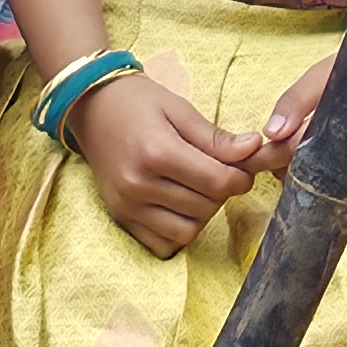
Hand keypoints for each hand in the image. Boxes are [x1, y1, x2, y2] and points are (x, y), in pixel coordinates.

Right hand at [69, 68, 260, 256]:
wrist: (91, 107)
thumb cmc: (138, 103)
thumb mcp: (180, 109)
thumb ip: (215, 137)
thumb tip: (255, 148)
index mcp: (157, 152)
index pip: (217, 182)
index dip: (241, 178)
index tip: (243, 168)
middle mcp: (139, 184)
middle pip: (205, 208)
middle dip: (222, 193)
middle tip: (220, 173)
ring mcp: (127, 205)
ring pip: (187, 231)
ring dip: (202, 214)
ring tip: (198, 189)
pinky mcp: (120, 217)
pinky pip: (162, 244)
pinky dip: (178, 231)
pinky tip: (180, 206)